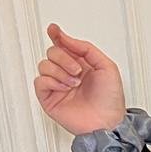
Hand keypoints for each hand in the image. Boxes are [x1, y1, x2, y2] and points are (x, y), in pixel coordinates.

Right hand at [34, 22, 126, 136]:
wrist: (108, 122)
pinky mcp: (48, 99)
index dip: (56, 35)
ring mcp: (57, 86)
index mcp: (81, 64)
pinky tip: (65, 88)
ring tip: (74, 83)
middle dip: (64, 58)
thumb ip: (86, 48)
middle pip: (52, 52)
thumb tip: (66, 39)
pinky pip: (40, 81)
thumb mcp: (106, 66)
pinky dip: (52, 81)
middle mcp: (67, 73)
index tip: (53, 29)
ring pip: (44, 65)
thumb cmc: (111, 100)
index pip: (63, 46)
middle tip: (78, 71)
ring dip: (60, 71)